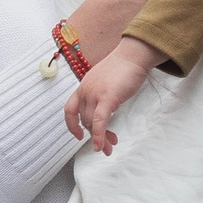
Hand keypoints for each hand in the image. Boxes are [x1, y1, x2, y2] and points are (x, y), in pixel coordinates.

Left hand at [66, 36, 160, 153]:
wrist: (133, 55)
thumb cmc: (123, 67)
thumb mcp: (105, 82)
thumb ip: (100, 95)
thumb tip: (104, 111)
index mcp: (83, 87)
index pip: (70, 109)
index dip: (72, 125)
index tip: (78, 135)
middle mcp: (85, 91)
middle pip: (85, 120)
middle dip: (94, 136)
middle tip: (104, 147)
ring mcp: (94, 94)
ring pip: (91, 123)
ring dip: (100, 138)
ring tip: (108, 146)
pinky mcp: (107, 98)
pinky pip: (99, 122)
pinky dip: (99, 135)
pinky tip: (101, 145)